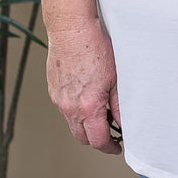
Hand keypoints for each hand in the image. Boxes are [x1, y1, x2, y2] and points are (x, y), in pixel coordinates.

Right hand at [45, 17, 122, 154]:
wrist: (71, 29)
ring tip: (100, 109)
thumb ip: (119, 105)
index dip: (109, 147)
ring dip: (85, 123)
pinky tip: (87, 94)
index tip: (116, 146)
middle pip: (81, 137)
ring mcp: (58, 98)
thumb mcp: (116, 78)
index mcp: (88, 106)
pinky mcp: (53, 89)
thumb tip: (124, 122)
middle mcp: (69, 106)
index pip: (97, 140)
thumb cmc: (94, 48)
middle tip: (110, 131)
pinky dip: (76, 109)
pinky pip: (64, 108)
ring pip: (72, 122)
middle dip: (96, 138)